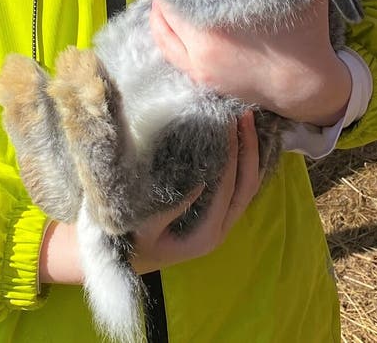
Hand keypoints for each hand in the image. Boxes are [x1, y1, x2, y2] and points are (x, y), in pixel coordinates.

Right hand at [132, 111, 260, 273]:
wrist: (126, 259)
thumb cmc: (132, 242)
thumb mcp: (144, 227)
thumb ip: (171, 209)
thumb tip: (199, 182)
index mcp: (205, 235)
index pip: (226, 190)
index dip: (231, 157)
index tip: (228, 125)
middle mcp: (220, 230)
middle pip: (246, 187)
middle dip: (249, 150)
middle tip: (245, 116)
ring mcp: (222, 222)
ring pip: (247, 186)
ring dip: (250, 153)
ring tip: (246, 120)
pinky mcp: (218, 214)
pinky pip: (238, 187)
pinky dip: (242, 162)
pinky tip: (240, 139)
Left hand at [149, 0, 351, 125]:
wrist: (306, 86)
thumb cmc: (307, 34)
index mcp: (226, 15)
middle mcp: (206, 39)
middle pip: (172, 3)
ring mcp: (199, 60)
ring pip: (164, 25)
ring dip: (162, 5)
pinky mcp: (199, 74)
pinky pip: (166, 47)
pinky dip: (160, 28)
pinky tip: (161, 14)